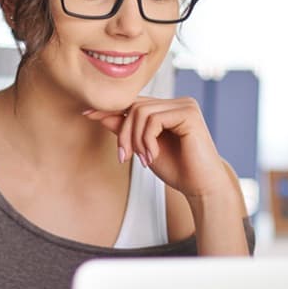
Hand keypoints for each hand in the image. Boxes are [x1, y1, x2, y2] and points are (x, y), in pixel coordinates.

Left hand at [83, 97, 232, 198]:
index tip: (86, 115)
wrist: (200, 186)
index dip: (109, 109)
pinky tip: (152, 156)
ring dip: (135, 140)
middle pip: (134, 106)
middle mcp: (177, 102)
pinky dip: (146, 140)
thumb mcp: (143, 148)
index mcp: (168, 108)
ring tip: (143, 159)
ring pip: (140, 112)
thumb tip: (99, 114)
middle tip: (125, 157)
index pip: (133, 104)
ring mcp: (184, 105)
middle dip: (124, 133)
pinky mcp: (188, 113)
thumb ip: (125, 130)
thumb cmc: (176, 169)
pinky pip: (153, 119)